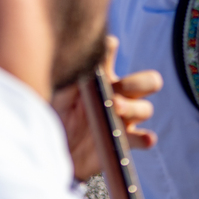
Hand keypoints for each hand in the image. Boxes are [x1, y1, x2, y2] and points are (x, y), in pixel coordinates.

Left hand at [52, 36, 163, 181]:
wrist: (51, 151)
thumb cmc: (54, 117)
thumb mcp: (55, 93)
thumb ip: (66, 75)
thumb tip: (71, 55)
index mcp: (101, 79)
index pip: (111, 55)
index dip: (109, 49)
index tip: (101, 48)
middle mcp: (117, 96)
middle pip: (147, 81)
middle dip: (137, 82)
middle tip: (117, 88)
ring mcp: (123, 119)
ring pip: (145, 109)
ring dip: (133, 108)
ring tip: (116, 110)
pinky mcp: (122, 142)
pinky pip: (143, 139)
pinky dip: (146, 138)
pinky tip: (146, 138)